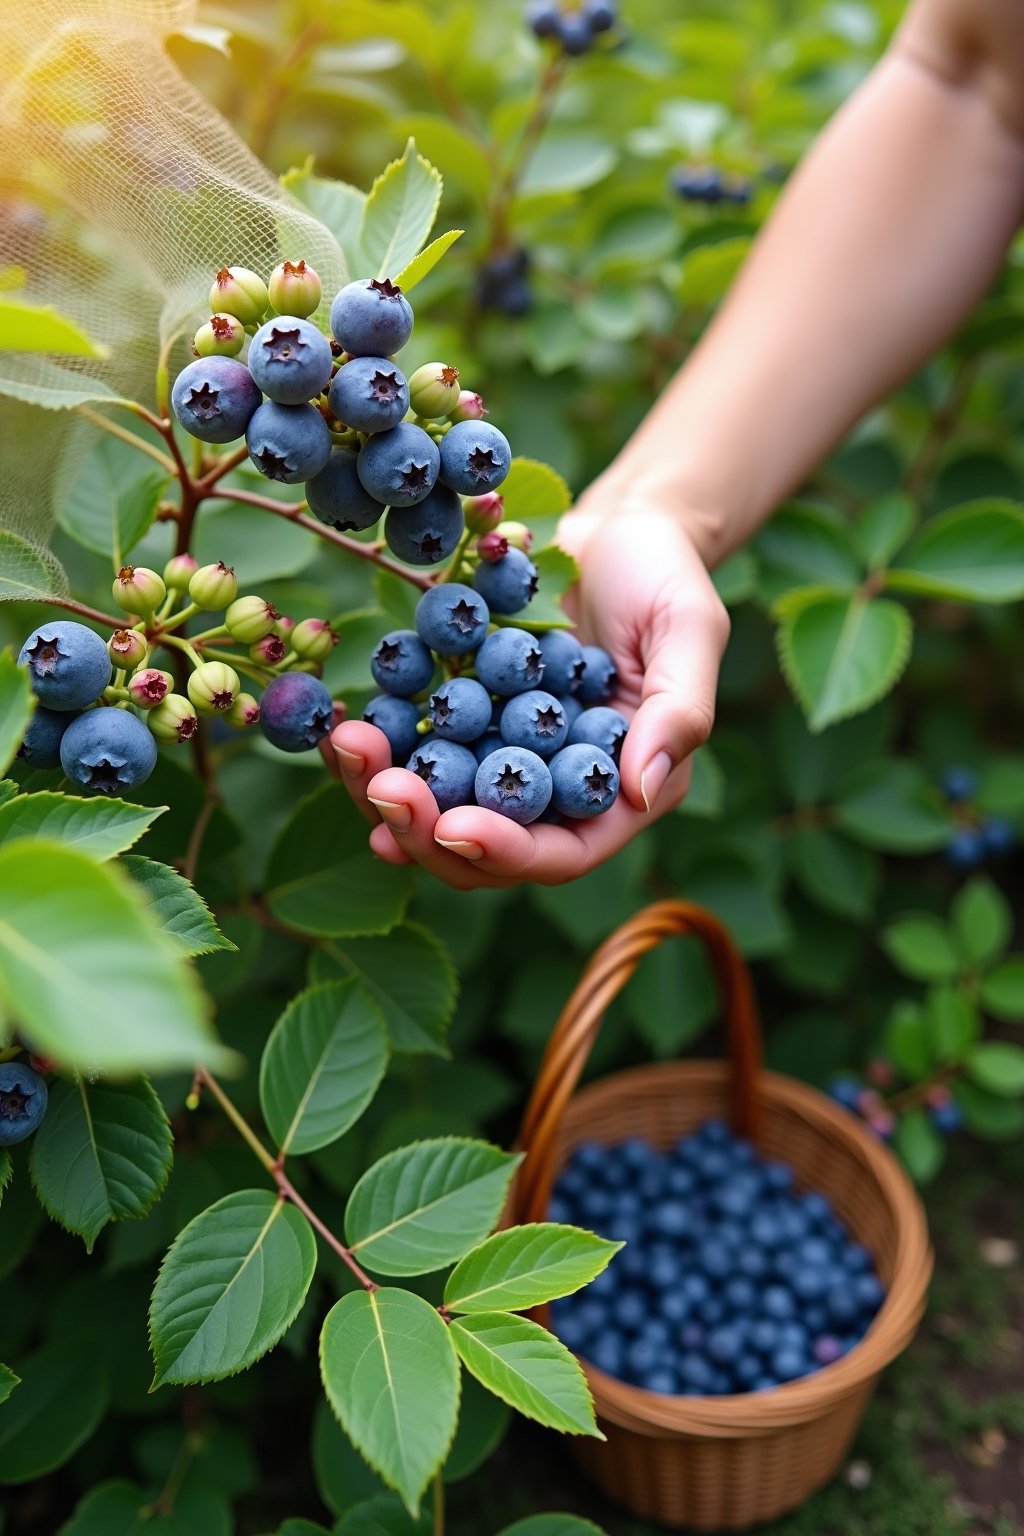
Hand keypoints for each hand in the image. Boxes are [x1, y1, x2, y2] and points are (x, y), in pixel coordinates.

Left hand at [321, 496, 729, 888]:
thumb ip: (679, 710)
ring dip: (383, 794)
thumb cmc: (665, 576)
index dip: (507, 851)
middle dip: (426, 830)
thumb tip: (641, 792)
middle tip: (383, 790)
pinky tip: (336, 727)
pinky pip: (409, 748)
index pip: (560, 853)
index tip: (457, 827)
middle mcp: (550, 793)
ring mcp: (497, 758)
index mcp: (615, 794)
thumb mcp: (690, 630)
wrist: (612, 529)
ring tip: (346, 748)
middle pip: (481, 850)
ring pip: (432, 808)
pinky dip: (372, 747)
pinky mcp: (457, 719)